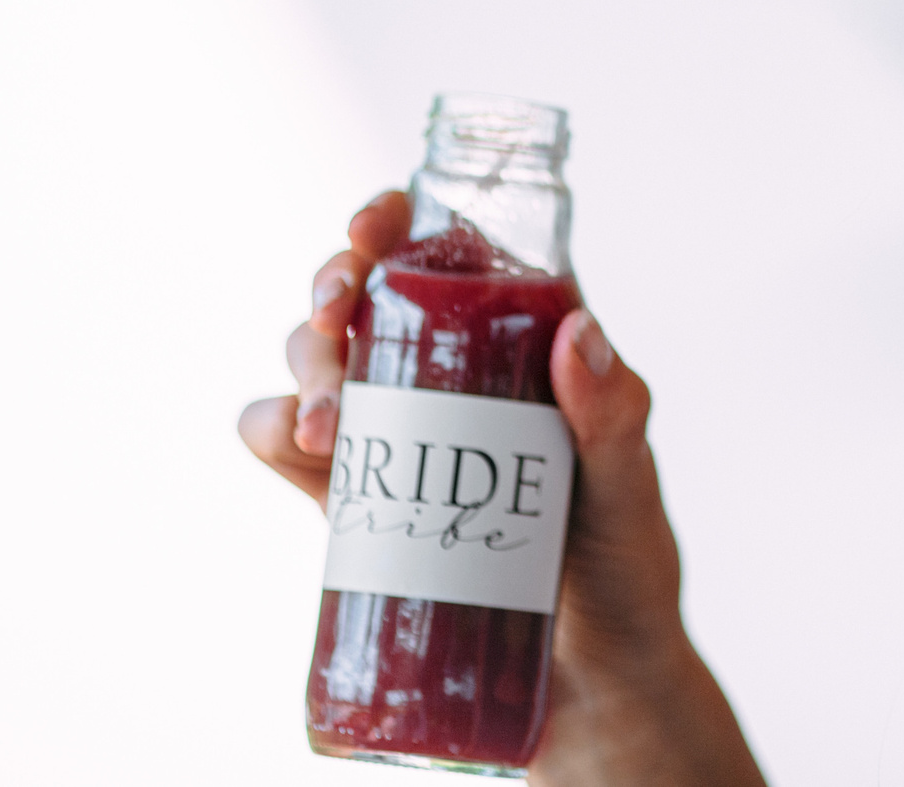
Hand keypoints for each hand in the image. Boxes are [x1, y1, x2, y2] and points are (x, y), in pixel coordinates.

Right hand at [239, 192, 767, 785]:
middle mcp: (452, 372)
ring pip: (320, 360)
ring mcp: (399, 433)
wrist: (587, 684)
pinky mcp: (357, 497)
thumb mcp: (631, 489)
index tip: (370, 229)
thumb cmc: (627, 572)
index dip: (394, 219)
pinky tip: (292, 447)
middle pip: (366, 293)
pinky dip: (272, 431)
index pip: (450, 250)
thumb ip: (615, 417)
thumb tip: (580, 332)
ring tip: (328, 424)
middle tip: (333, 320)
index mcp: (522, 340)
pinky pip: (289, 444)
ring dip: (304, 365)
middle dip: (332, 287)